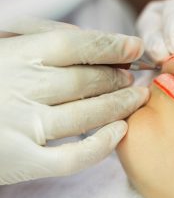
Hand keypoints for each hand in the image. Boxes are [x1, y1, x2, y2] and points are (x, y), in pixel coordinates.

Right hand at [0, 18, 148, 184]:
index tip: (135, 46)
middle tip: (135, 77)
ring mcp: (21, 126)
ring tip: (137, 97)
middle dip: (117, 78)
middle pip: (86, 81)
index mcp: (15, 55)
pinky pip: (71, 158)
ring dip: (119, 106)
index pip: (75, 45)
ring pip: (86, 116)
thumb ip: (41, 36)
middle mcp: (20, 88)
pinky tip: (120, 132)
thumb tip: (88, 39)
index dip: (110, 45)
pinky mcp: (21, 161)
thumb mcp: (4, 44)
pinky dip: (100, 147)